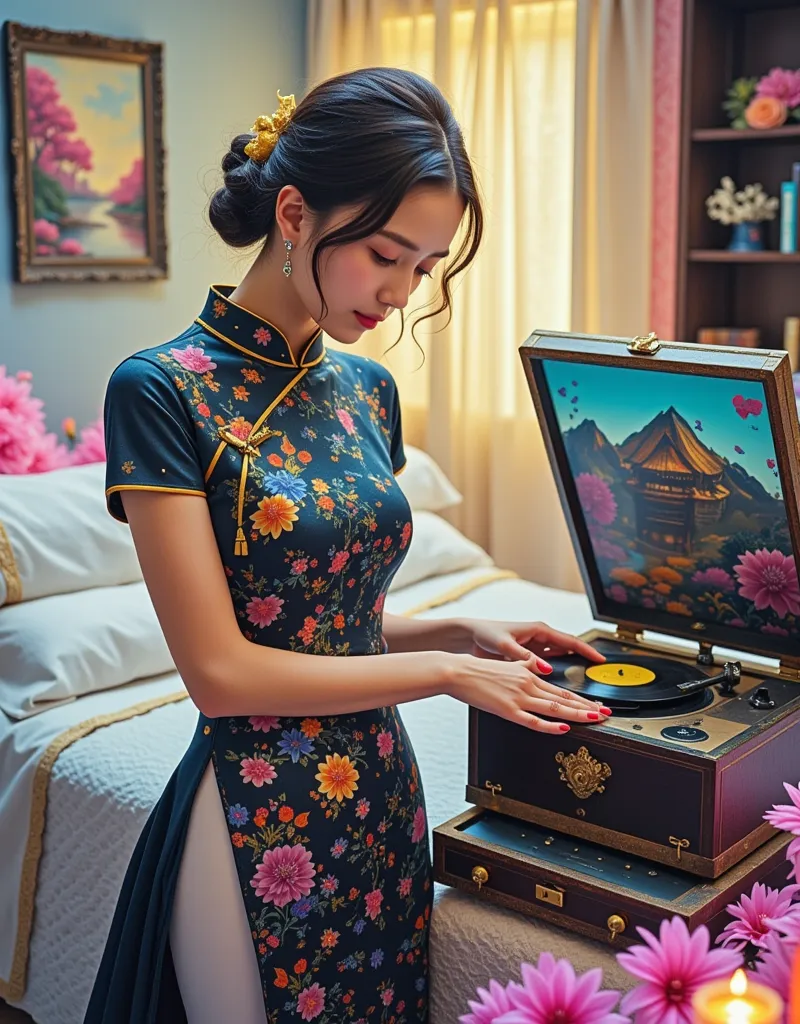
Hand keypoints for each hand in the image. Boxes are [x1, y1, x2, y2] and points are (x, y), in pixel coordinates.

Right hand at [443, 649, 611, 734]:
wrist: (457, 671)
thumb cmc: (478, 669)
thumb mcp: (507, 662)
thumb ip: (525, 664)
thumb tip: (540, 665)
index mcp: (529, 674)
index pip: (562, 689)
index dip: (582, 699)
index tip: (598, 705)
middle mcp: (528, 684)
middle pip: (564, 698)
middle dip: (588, 708)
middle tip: (607, 714)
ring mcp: (519, 697)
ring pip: (555, 707)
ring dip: (577, 714)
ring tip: (595, 720)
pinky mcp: (507, 709)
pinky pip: (533, 720)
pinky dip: (550, 725)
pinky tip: (563, 728)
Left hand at [463, 617, 605, 672]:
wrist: (469, 636)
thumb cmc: (486, 634)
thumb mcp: (505, 644)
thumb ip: (524, 657)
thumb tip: (546, 669)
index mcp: (539, 630)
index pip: (570, 641)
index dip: (587, 651)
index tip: (601, 660)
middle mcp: (540, 638)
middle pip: (570, 651)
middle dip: (585, 663)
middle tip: (600, 675)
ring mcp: (536, 649)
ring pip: (561, 660)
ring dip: (573, 671)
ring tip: (586, 686)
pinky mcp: (528, 658)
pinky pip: (549, 666)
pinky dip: (558, 675)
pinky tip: (563, 687)